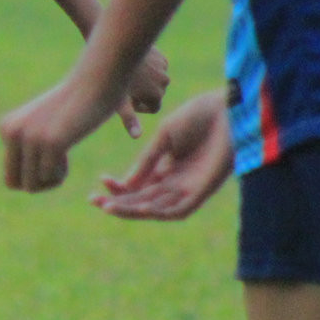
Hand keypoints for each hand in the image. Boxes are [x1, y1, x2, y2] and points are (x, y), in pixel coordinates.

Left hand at [0, 72, 121, 192]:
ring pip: (31, 185)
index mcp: (7, 128)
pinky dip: (60, 175)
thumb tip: (18, 185)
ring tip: (63, 159)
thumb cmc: (74, 106)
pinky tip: (68, 155)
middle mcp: (12, 132)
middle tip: (56, 165)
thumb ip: (26, 148)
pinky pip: (49, 177)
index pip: (10, 176)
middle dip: (38, 184)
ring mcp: (30, 137)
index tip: (46, 160)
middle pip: (15, 184)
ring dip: (50, 180)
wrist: (95, 82)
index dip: (30, 177)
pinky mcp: (51, 141)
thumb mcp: (41, 125)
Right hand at [92, 88, 232, 220]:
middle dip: (118, 203)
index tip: (101, 180)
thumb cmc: (199, 117)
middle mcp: (177, 182)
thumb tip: (126, 185)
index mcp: (167, 169)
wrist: (226, 108)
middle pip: (143, 201)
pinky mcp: (204, 190)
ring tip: (109, 208)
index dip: (118, 187)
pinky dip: (159, 212)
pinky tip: (140, 207)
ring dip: (132, 211)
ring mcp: (190, 188)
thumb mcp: (164, 138)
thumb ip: (147, 161)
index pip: (138, 186)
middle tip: (93, 201)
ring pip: (157, 209)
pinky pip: (179, 210)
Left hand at [117, 46, 170, 137]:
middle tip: (126, 86)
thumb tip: (137, 137)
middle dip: (144, 94)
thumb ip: (130, 119)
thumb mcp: (119, 101)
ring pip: (157, 82)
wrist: (115, 49)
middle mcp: (165, 83)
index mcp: (156, 96)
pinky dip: (150, 69)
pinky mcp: (162, 58)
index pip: (153, 108)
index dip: (139, 107)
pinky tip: (135, 65)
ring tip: (130, 76)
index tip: (127, 100)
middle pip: (155, 95)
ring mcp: (164, 70)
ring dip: (147, 81)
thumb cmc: (113, 78)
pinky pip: (158, 69)